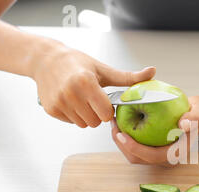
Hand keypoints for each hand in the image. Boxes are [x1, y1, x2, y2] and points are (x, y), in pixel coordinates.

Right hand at [33, 44, 155, 127]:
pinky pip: (72, 122)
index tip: (105, 100)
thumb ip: (129, 77)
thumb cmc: (78, 64)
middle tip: (93, 99)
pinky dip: (74, 115)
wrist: (46, 60)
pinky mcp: (51, 110)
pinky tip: (71, 101)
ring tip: (82, 99)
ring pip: (84, 124)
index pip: (106, 113)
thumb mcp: (104, 70)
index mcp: (85, 83)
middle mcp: (70, 93)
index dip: (109, 109)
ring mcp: (59, 103)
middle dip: (98, 114)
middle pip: (96, 122)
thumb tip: (153, 72)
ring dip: (87, 116)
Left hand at [111, 96, 198, 164]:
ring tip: (113, 123)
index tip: (121, 134)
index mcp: (175, 154)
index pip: (152, 156)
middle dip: (122, 145)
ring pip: (133, 154)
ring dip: (120, 141)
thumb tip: (184, 125)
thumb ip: (194, 119)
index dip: (134, 148)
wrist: (198, 115)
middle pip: (138, 158)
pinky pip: (135, 146)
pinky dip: (125, 136)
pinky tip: (120, 121)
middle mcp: (165, 157)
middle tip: (112, 126)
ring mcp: (157, 154)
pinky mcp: (152, 147)